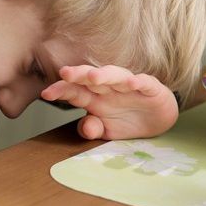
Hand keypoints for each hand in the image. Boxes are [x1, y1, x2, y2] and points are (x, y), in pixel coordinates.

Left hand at [40, 65, 178, 139]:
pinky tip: (132, 83)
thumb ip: (93, 129)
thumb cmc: (128, 121)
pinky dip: (138, 82)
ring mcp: (129, 86)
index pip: (75, 91)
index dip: (61, 90)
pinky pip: (143, 82)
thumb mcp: (107, 131)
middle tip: (65, 73)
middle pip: (91, 78)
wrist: (158, 118)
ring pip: (115, 76)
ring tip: (94, 77)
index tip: (46, 94)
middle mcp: (109, 88)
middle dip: (78, 74)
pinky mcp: (150, 87)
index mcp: (95, 98)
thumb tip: (84, 127)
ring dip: (105, 75)